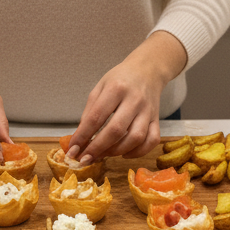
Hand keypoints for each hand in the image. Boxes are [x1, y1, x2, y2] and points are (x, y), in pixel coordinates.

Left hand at [66, 31, 186, 162]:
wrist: (147, 70)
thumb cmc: (119, 79)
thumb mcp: (100, 88)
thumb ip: (90, 112)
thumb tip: (80, 138)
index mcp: (116, 88)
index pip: (96, 117)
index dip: (83, 136)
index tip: (72, 150)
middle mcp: (134, 100)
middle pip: (116, 130)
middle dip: (98, 148)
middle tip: (85, 159)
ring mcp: (148, 111)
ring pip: (136, 138)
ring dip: (117, 151)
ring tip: (103, 155)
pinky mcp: (157, 119)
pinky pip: (152, 140)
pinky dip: (138, 152)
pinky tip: (124, 153)